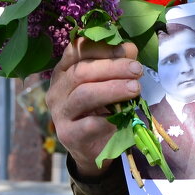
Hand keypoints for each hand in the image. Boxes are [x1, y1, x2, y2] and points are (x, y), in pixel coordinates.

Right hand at [46, 37, 142, 178]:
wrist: (95, 147)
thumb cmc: (102, 108)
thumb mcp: (108, 82)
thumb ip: (117, 63)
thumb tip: (129, 48)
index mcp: (64, 70)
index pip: (76, 50)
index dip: (102, 47)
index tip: (128, 50)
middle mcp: (57, 89)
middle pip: (81, 71)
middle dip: (113, 67)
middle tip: (137, 69)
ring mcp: (60, 113)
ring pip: (84, 94)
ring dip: (113, 89)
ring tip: (135, 88)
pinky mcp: (69, 134)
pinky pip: (90, 124)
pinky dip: (110, 118)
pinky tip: (124, 115)